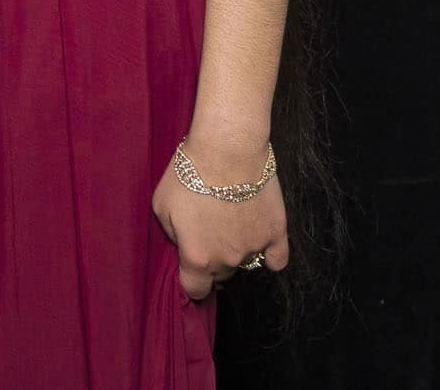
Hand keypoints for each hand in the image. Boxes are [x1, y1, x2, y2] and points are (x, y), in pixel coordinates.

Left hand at [151, 139, 289, 300]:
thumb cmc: (189, 174)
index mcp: (197, 256)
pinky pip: (277, 259)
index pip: (195, 290)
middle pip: (220, 275)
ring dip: (237, 252)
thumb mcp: (161, 206)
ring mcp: (254, 248)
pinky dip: (270, 255)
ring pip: (245, 264)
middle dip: (212, 262)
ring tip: (230, 224)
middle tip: (208, 235)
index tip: (190, 271)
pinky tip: (262, 244)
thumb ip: (173, 235)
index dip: (191, 283)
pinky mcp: (276, 233)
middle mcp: (227, 259)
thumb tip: (184, 245)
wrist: (227, 150)